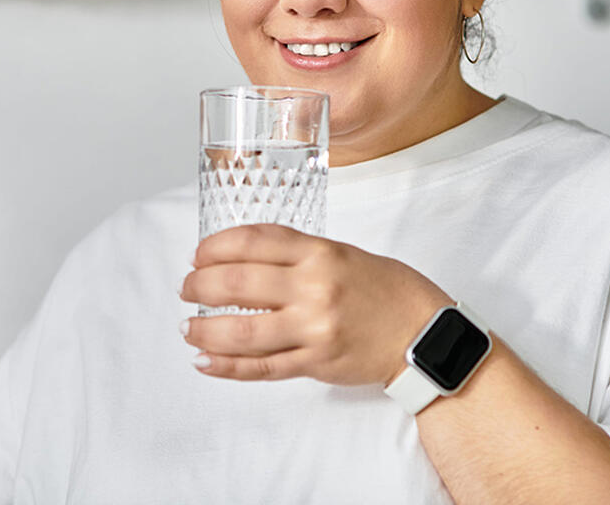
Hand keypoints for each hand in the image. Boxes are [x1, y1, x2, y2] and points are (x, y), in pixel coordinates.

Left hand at [179, 224, 450, 385]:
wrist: (422, 330)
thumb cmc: (383, 287)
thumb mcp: (340, 252)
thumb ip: (295, 252)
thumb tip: (241, 256)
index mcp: (320, 252)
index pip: (252, 241)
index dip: (215, 247)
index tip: (199, 253)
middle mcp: (314, 288)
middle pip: (238, 284)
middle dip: (200, 286)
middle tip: (186, 287)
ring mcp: (314, 329)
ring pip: (243, 332)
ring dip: (205, 330)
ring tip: (188, 328)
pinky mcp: (315, 364)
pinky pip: (262, 368)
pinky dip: (228, 367)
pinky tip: (205, 362)